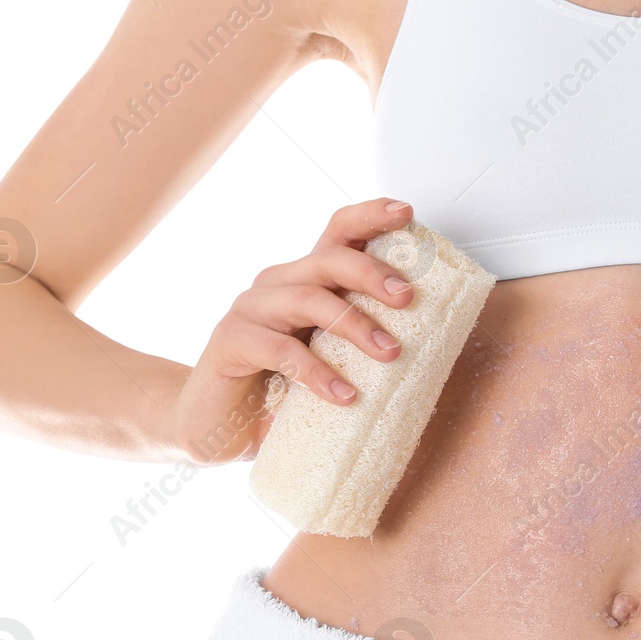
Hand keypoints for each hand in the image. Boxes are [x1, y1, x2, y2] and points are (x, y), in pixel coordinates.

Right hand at [166, 197, 416, 463]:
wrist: (213, 426)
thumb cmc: (277, 390)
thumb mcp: (328, 360)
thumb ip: (358, 345)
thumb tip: (427, 348)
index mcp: (305, 281)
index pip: (337, 233)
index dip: (370, 217)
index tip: (407, 213)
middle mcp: (277, 285)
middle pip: (328, 260)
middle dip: (372, 274)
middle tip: (408, 299)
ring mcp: (250, 310)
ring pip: (308, 299)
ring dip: (355, 324)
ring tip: (390, 354)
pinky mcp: (231, 342)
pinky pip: (280, 349)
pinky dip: (317, 372)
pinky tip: (344, 394)